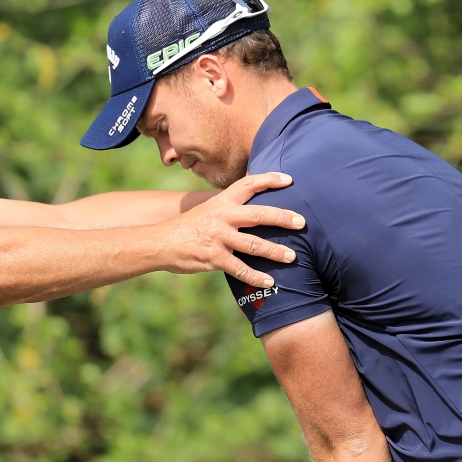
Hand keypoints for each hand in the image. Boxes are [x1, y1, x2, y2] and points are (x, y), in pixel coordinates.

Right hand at [159, 172, 303, 286]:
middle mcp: (222, 216)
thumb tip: (256, 208)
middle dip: (282, 218)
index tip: (289, 179)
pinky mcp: (214, 258)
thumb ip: (230, 208)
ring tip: (293, 257)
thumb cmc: (189, 227)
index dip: (269, 179)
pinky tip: (269, 282)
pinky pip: (240, 269)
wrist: (160, 243)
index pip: (248, 184)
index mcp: (221, 202)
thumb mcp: (208, 210)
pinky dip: (256, 277)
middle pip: (259, 214)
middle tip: (302, 222)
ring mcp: (218, 238)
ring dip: (276, 252)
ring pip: (254, 245)